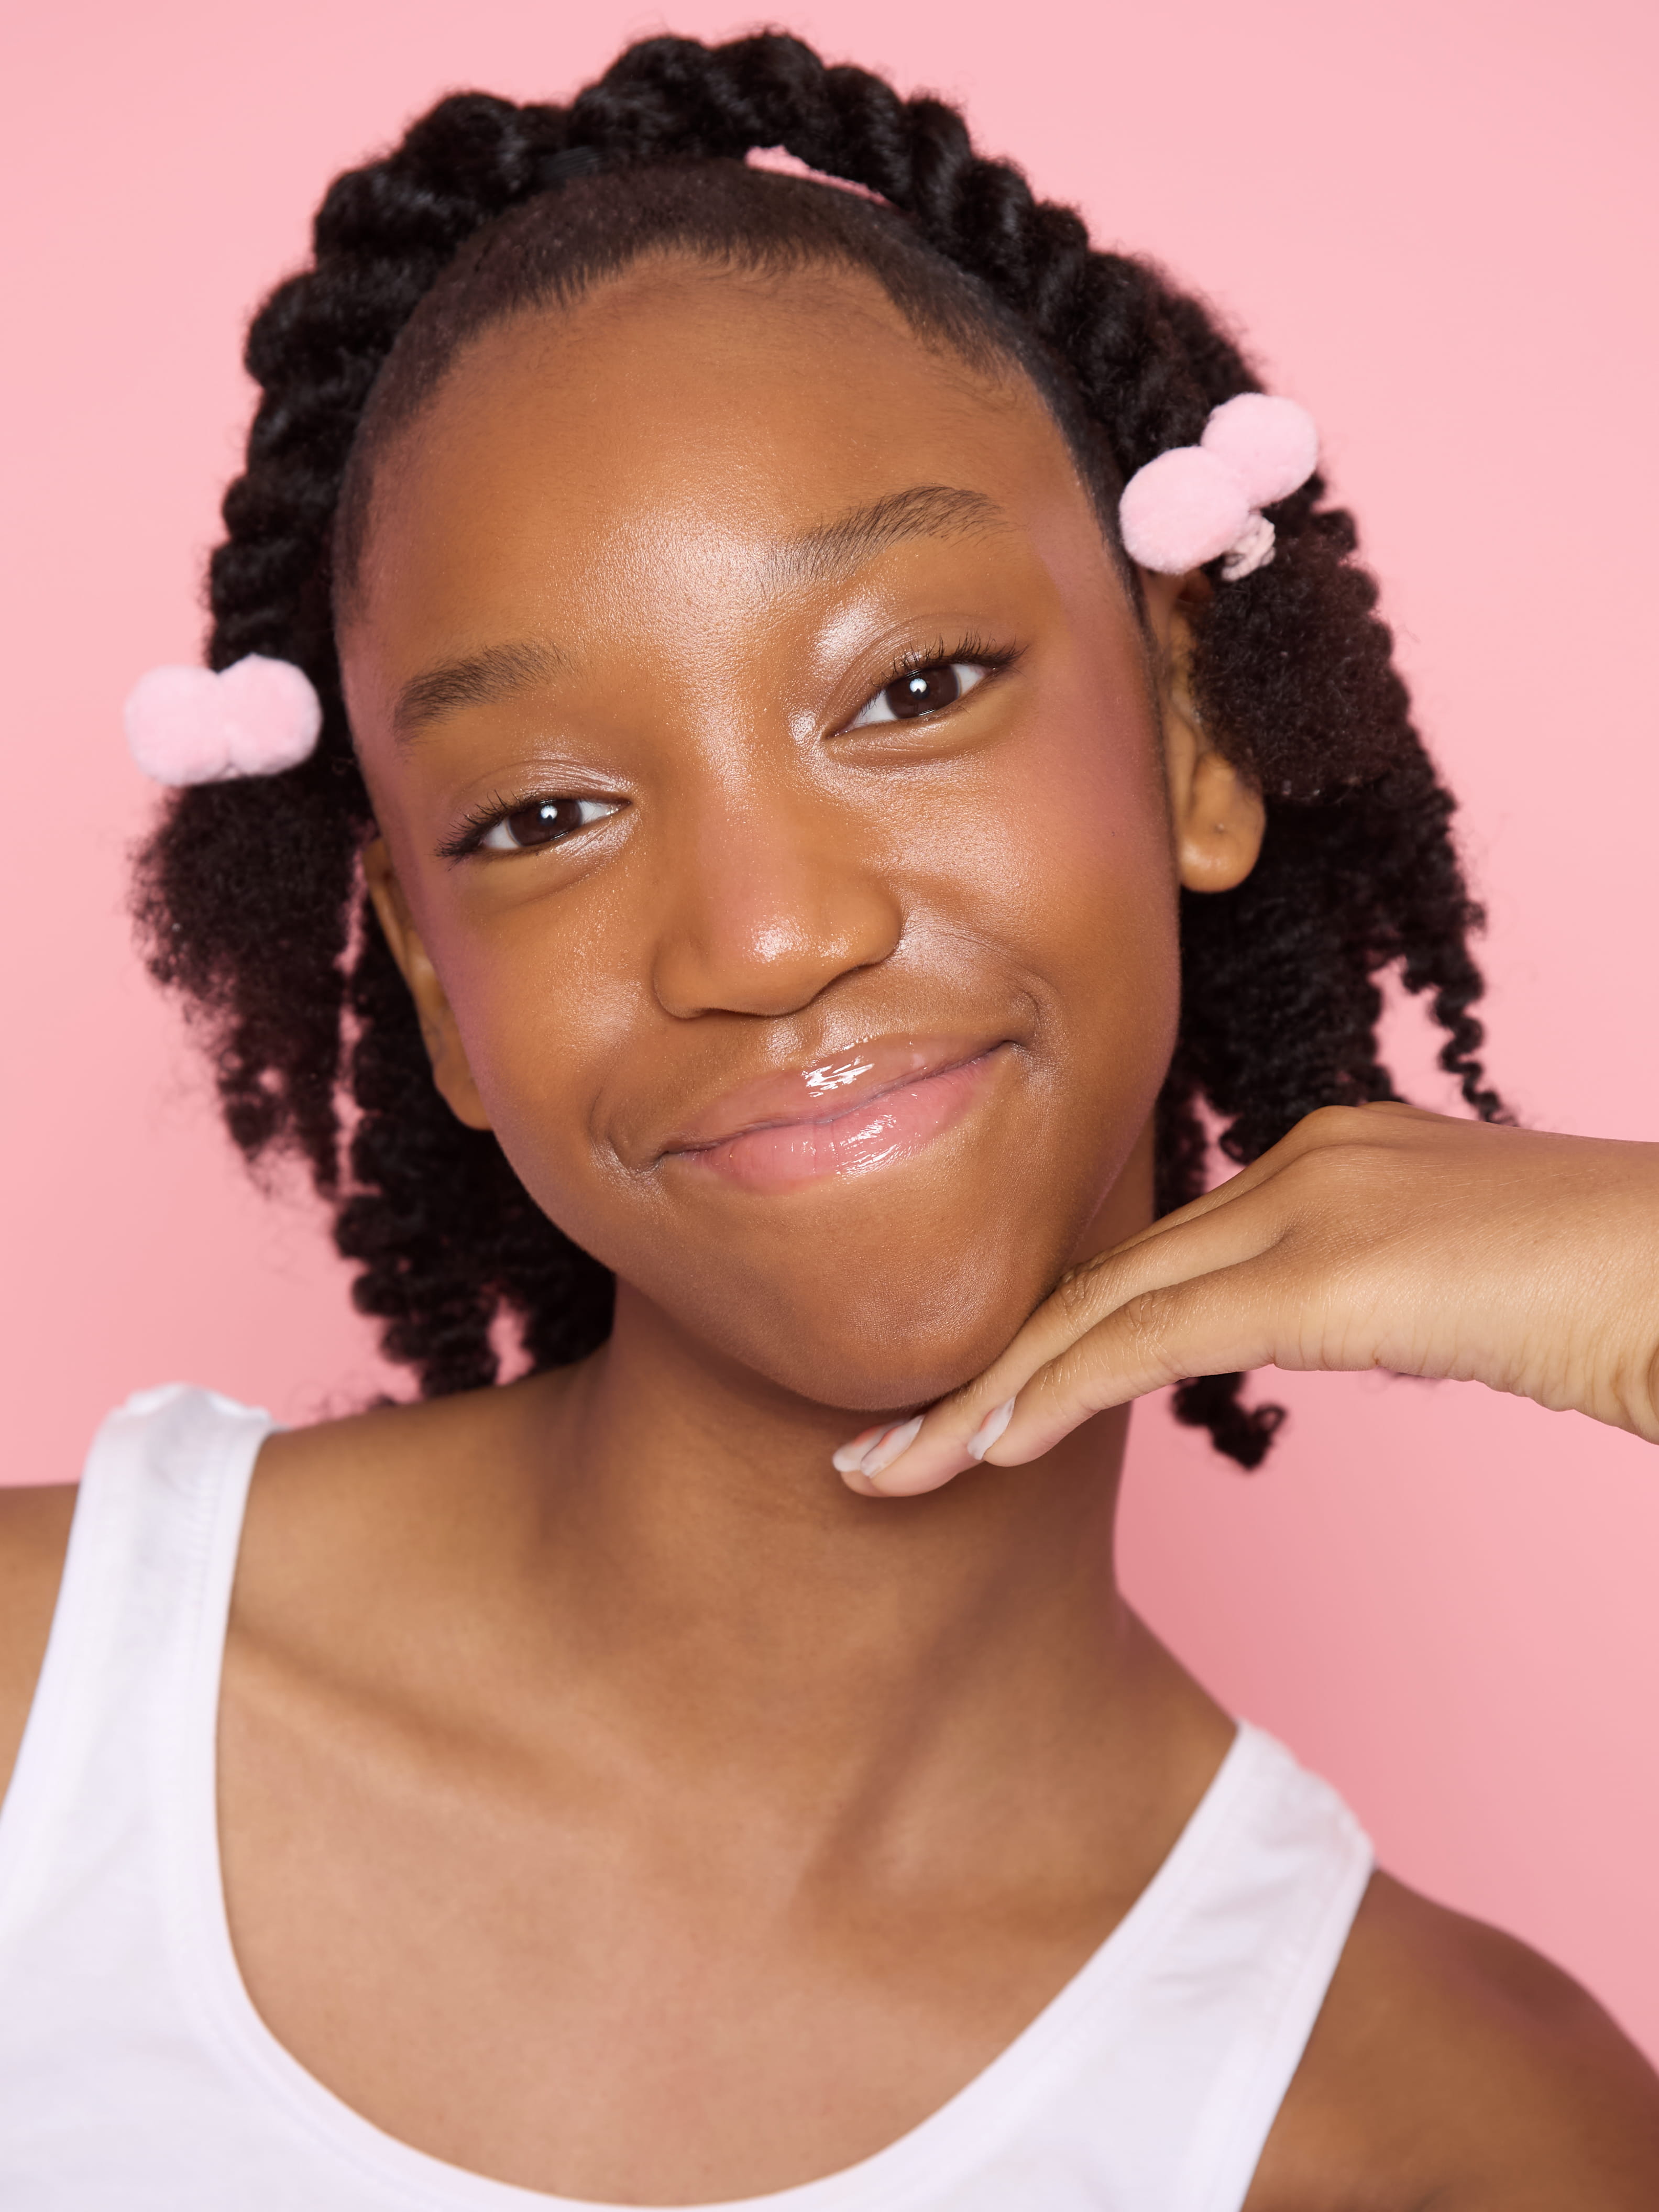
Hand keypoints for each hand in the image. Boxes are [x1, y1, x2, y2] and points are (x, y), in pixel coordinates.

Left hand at [833, 1104, 1658, 1495]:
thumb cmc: (1617, 1293)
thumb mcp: (1462, 1291)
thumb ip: (1373, 1294)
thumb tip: (1332, 1323)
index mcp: (1329, 1162)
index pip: (1153, 1261)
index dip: (1049, 1337)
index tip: (972, 1407)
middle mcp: (1301, 1163)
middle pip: (1099, 1280)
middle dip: (979, 1370)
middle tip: (878, 1446)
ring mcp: (1313, 1207)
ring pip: (1098, 1310)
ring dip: (982, 1398)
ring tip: (887, 1473)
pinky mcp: (1329, 1271)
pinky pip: (1154, 1339)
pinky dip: (1058, 1393)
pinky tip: (984, 1449)